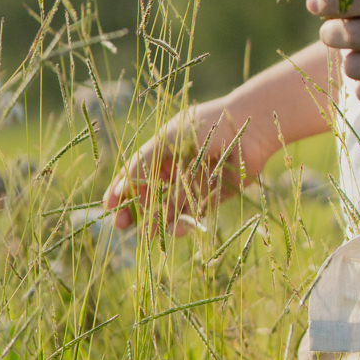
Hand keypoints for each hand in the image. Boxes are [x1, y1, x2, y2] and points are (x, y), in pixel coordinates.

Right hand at [103, 98, 267, 233]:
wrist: (251, 125)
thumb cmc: (206, 124)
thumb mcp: (168, 142)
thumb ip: (144, 166)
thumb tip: (119, 190)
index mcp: (165, 149)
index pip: (136, 173)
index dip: (121, 190)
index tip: (108, 208)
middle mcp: (180, 166)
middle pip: (153, 194)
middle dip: (138, 210)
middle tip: (123, 226)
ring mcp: (198, 181)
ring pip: (174, 206)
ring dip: (161, 220)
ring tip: (151, 234)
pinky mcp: (218, 193)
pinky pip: (198, 211)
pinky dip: (185, 222)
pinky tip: (175, 229)